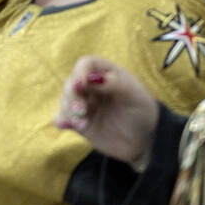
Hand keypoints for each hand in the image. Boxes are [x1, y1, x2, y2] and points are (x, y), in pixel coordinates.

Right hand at [53, 56, 159, 172]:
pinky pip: (62, 117)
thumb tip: (91, 78)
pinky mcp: (80, 122)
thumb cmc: (142, 113)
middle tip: (82, 110)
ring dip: (69, 110)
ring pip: (65, 100)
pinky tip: (66, 126)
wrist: (144, 141)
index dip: (80, 72)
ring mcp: (85, 105)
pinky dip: (60, 120)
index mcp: (107, 74)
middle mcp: (92, 87)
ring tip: (83, 125)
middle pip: (71, 82)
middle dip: (73, 95)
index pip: (86, 64)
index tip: (81, 85)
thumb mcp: (135, 96)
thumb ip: (115, 84)